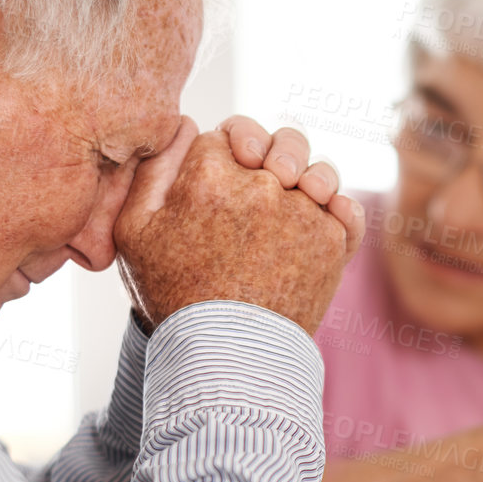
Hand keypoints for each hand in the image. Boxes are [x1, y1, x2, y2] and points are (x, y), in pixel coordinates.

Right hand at [113, 122, 364, 331]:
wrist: (222, 355)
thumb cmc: (172, 293)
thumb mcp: (134, 229)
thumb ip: (153, 169)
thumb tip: (188, 126)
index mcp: (210, 170)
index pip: (229, 134)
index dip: (229, 147)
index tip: (227, 170)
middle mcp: (262, 182)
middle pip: (281, 143)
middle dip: (274, 151)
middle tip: (268, 174)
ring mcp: (303, 211)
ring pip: (319, 172)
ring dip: (311, 178)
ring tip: (298, 196)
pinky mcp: (332, 242)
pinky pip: (348, 209)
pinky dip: (340, 209)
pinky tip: (324, 215)